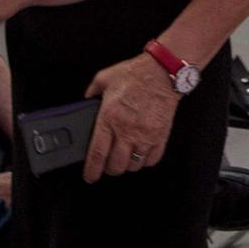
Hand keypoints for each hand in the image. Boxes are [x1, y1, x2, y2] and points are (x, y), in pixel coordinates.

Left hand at [81, 53, 179, 182]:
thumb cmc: (136, 73)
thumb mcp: (105, 77)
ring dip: (127, 165)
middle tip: (108, 163)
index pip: (97, 153)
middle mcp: (127, 130)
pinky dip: (145, 161)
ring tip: (125, 157)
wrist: (163, 71)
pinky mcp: (160, 135)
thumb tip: (85, 99)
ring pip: (133, 165)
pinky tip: (141, 153)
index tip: (90, 176)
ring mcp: (145, 135)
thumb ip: (92, 91)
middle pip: (116, 165)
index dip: (92, 170)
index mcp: (109, 117)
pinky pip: (152, 160)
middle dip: (110, 168)